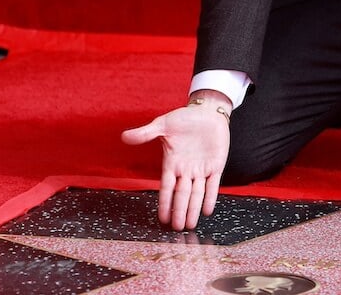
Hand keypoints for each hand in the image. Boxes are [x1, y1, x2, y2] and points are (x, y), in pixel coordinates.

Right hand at [121, 90, 231, 230]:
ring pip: (196, 194)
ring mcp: (201, 169)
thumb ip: (145, 133)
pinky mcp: (216, 165)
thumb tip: (124, 137)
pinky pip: (213, 185)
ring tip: (189, 225)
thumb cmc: (184, 117)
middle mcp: (186, 170)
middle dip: (179, 211)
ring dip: (193, 209)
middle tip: (176, 229)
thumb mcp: (163, 124)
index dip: (164, 203)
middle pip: (182, 195)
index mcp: (172, 163)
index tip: (161, 218)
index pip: (167, 187)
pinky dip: (210, 197)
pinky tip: (208, 211)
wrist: (207, 111)